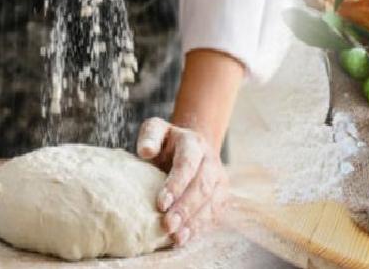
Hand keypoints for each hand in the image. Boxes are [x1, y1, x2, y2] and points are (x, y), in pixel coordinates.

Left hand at [137, 117, 227, 245]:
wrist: (190, 147)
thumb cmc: (166, 143)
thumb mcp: (156, 130)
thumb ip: (150, 136)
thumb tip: (146, 151)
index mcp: (193, 143)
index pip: (188, 163)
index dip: (176, 184)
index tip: (161, 203)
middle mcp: (210, 160)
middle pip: (202, 186)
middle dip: (185, 207)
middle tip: (167, 225)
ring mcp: (219, 178)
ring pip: (211, 201)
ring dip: (194, 221)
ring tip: (176, 236)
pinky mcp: (221, 195)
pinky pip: (214, 213)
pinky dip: (199, 227)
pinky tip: (183, 238)